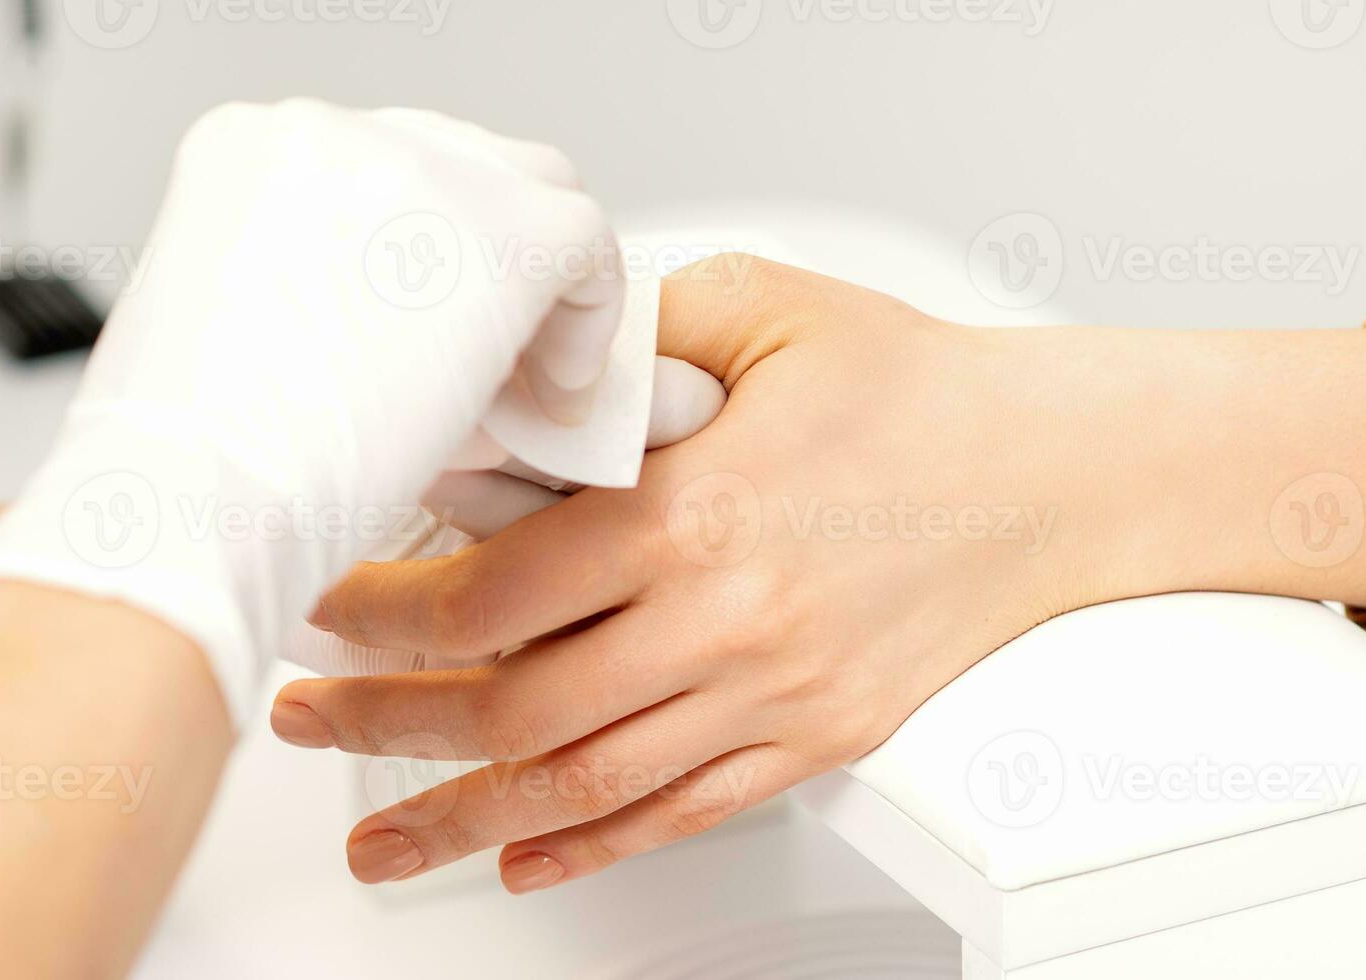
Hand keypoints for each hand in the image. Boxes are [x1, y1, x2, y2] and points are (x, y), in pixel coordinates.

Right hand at [0, 100, 625, 723]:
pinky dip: (586, 326)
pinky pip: (588, 249)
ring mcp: (420, 167)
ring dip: (539, 297)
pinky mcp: (504, 228)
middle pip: (463, 169)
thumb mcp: (239, 339)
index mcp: (251, 148)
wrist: (194, 501)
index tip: (444, 335)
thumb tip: (422, 331)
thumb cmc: (194, 466)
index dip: (432, 259)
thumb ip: (324, 298)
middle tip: (498, 367)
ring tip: (525, 393)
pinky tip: (550, 402)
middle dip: (490, 266)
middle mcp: (330, 131)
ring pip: (533, 198)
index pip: (385, 173)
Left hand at [273, 256, 1365, 888]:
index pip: (492, 588)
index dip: (384, 610)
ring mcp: (772, 696)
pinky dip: (589, 846)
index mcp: (698, 508)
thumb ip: (631, 331)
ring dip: (459, 815)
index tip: (329, 602)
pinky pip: (680, 815)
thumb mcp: (766, 307)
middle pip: (512, 705)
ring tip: (379, 836)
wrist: (1055, 473)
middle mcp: (728, 619)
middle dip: (385, 722)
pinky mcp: (815, 740)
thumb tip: (524, 376)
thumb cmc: (920, 393)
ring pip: (581, 784)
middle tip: (309, 717)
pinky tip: (523, 858)